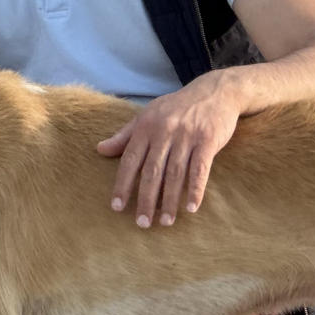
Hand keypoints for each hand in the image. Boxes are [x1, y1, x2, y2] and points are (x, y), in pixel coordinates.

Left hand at [95, 74, 241, 228]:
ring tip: (165, 222)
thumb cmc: (178, 107)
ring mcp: (186, 136)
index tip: (117, 207)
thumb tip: (100, 149)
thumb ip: (125, 135)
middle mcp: (164, 131)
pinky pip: (200, 169)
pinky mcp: (207, 140)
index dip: (123, 184)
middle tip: (142, 223)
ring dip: (170, 200)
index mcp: (146, 127)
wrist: (215, 91)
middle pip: (152, 171)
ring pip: (175, 174)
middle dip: (146, 199)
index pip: (130, 160)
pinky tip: (191, 207)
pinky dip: (195, 190)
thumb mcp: (148, 115)